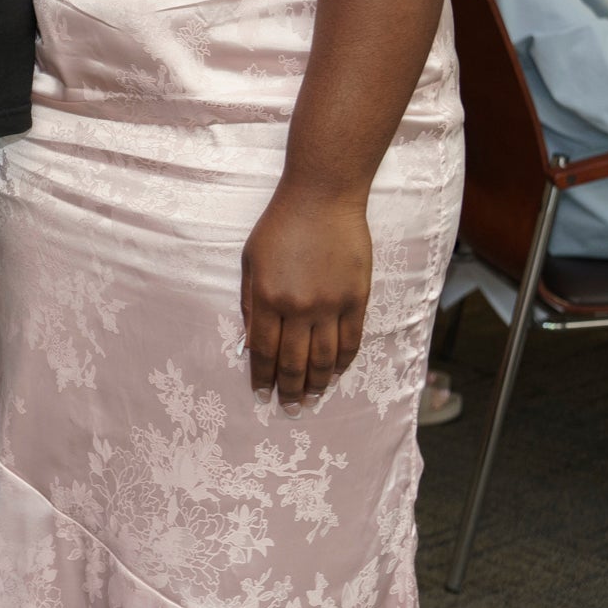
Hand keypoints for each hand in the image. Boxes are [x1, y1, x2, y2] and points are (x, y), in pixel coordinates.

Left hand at [241, 187, 372, 410]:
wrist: (322, 199)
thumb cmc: (279, 226)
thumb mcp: (251, 262)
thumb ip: (251, 304)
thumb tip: (251, 343)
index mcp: (268, 298)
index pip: (264, 350)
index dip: (262, 376)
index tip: (261, 394)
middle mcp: (300, 307)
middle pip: (294, 361)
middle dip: (289, 389)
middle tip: (288, 408)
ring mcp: (332, 305)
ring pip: (325, 358)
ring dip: (317, 383)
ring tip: (311, 399)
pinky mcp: (357, 299)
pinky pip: (351, 341)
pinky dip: (343, 363)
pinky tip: (335, 374)